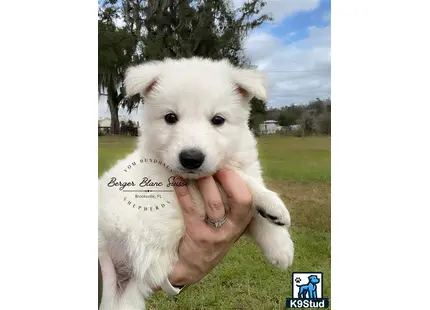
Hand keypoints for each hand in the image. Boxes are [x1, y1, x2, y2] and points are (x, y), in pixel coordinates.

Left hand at [168, 168, 252, 286]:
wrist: (192, 268)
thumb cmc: (211, 238)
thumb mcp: (228, 225)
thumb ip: (229, 205)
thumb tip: (221, 171)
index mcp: (242, 222)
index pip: (248, 200)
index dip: (237, 182)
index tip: (225, 168)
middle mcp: (233, 228)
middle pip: (239, 202)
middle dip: (227, 181)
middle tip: (212, 167)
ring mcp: (216, 235)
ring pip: (215, 204)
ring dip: (204, 184)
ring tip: (194, 171)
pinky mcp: (198, 237)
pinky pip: (191, 210)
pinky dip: (184, 193)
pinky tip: (178, 181)